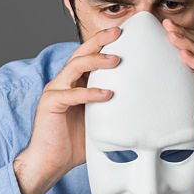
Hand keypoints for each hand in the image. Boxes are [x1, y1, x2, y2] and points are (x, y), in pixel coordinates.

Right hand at [13, 27, 120, 193]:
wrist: (51, 161)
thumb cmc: (75, 142)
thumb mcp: (100, 120)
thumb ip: (113, 109)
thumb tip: (143, 106)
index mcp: (75, 82)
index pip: (89, 56)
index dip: (104, 43)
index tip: (124, 34)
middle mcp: (63, 82)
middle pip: (81, 52)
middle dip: (100, 40)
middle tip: (119, 32)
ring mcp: (55, 90)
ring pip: (75, 66)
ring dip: (96, 61)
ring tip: (116, 60)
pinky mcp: (51, 104)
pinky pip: (72, 94)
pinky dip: (90, 93)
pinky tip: (107, 95)